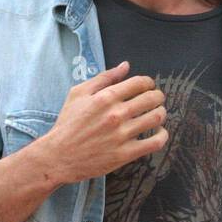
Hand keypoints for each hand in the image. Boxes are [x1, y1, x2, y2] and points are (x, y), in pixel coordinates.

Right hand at [44, 61, 167, 184]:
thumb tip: (125, 66)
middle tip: (155, 100)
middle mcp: (116, 114)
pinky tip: (158, 133)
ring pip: (157, 118)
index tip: (147, 87)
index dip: (148, 83)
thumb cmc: (67, 124)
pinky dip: (162, 135)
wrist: (58, 156)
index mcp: (105, 97)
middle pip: (152, 98)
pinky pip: (155, 142)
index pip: (140, 83)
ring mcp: (122, 135)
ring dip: (161, 113)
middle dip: (157, 96)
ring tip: (156, 114)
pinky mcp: (125, 153)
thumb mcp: (78, 94)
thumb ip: (103, 78)